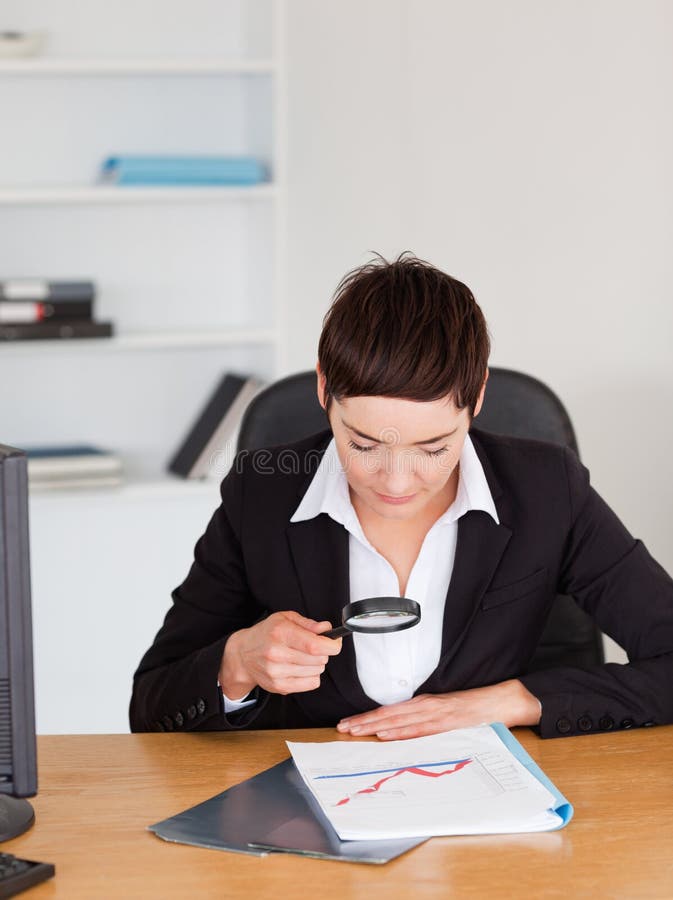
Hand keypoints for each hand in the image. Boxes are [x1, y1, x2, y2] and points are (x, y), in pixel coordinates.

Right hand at [219, 610, 341, 698]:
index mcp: (281, 633)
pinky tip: (301, 668)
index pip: (315, 645)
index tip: (335, 641)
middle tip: (313, 646)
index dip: (332, 645)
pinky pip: (311, 684)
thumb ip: (308, 623)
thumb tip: (326, 628)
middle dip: (323, 652)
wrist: (243, 654)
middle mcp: (278, 654)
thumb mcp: (285, 618)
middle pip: (319, 659)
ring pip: (317, 671)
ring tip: (303, 656)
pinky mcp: (279, 686)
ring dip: (316, 664)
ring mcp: (277, 672)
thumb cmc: (266, 634)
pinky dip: (311, 675)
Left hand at [337, 679, 541, 739]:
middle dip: (363, 722)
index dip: (367, 718)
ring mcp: (434, 715)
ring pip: (398, 722)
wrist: (497, 703)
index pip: (388, 711)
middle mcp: (424, 706)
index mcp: (423, 703)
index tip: (348, 724)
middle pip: (387, 715)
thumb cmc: (469, 709)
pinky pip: (418, 730)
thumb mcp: (442, 711)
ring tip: (355, 731)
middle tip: (342, 728)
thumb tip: (399, 732)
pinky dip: (400, 732)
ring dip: (374, 727)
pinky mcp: (445, 724)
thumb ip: (422, 720)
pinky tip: (385, 735)